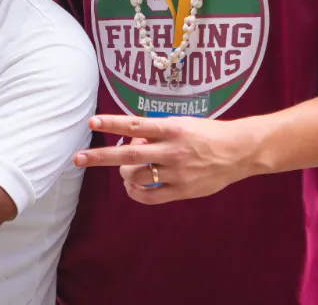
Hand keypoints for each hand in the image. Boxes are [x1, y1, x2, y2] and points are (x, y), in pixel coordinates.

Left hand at [73, 114, 261, 203]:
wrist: (240, 151)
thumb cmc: (208, 133)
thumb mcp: (183, 123)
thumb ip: (157, 130)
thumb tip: (131, 136)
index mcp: (173, 128)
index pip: (135, 124)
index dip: (112, 123)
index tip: (92, 122)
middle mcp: (172, 149)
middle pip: (128, 153)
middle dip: (100, 156)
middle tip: (78, 159)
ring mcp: (176, 172)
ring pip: (135, 176)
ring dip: (123, 172)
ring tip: (125, 169)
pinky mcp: (182, 190)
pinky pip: (149, 196)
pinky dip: (135, 192)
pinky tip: (130, 187)